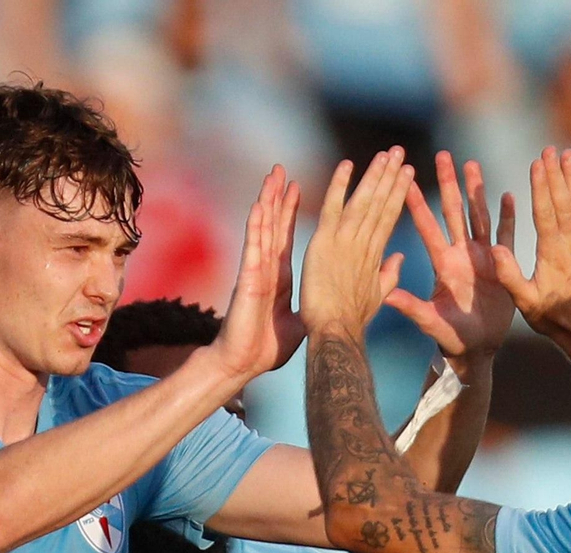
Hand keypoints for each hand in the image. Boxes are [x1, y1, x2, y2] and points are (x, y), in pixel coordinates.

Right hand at [211, 165, 302, 379]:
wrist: (244, 363)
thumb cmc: (266, 347)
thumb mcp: (297, 322)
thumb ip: (310, 306)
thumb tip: (326, 302)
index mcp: (279, 277)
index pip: (285, 237)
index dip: (290, 212)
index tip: (297, 188)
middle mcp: (266, 268)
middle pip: (272, 225)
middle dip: (277, 197)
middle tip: (282, 170)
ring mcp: (256, 270)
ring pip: (262, 228)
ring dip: (267, 202)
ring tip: (272, 176)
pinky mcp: (248, 278)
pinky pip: (253, 247)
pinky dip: (256, 226)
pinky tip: (258, 206)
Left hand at [299, 147, 417, 337]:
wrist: (336, 331)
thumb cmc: (354, 321)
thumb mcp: (378, 296)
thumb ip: (390, 274)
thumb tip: (399, 258)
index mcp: (375, 254)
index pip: (389, 217)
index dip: (398, 193)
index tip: (407, 172)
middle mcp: (364, 244)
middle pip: (381, 203)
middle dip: (391, 176)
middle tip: (399, 151)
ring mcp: (346, 242)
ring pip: (363, 201)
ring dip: (375, 175)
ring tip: (386, 154)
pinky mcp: (326, 243)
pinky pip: (333, 208)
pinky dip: (339, 186)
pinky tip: (347, 165)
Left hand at [386, 152, 517, 374]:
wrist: (476, 351)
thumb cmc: (450, 339)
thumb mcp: (431, 323)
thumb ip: (412, 308)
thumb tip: (387, 296)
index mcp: (443, 264)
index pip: (428, 228)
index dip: (419, 204)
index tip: (407, 179)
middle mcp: (461, 255)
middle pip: (454, 212)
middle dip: (449, 183)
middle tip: (443, 154)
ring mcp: (483, 258)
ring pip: (479, 216)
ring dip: (477, 191)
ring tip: (472, 163)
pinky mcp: (503, 266)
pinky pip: (507, 236)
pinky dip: (508, 216)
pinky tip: (509, 195)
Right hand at [492, 147, 570, 371]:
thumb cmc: (551, 316)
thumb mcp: (524, 302)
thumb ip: (510, 276)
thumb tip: (495, 249)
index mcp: (551, 254)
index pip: (545, 213)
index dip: (540, 187)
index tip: (536, 164)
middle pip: (563, 202)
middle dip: (555, 174)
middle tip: (549, 150)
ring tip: (568, 154)